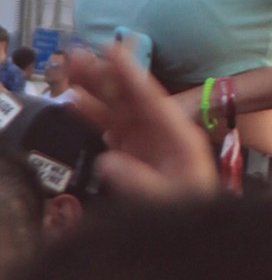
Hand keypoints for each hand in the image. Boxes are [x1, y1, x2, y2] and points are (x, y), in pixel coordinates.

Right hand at [69, 47, 217, 199]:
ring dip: (92, 89)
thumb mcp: (171, 200)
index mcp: (179, 137)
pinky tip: (73, 102)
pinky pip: (109, 127)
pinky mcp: (132, 153)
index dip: (130, 73)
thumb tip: (107, 162)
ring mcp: (145, 141)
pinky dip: (91, 114)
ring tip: (69, 70)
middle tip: (77, 55)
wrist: (195, 230)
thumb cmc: (192, 211)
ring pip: (116, 108)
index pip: (152, 98)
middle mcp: (162, 133)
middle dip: (104, 75)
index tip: (111, 49)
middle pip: (130, 97)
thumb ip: (140, 182)